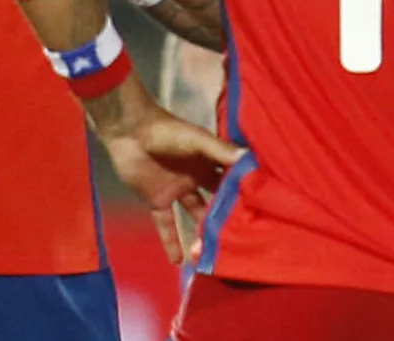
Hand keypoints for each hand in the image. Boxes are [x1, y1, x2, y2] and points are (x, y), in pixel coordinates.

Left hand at [94, 92, 244, 264]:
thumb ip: (220, 151)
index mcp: (211, 162)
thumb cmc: (168, 131)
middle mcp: (198, 178)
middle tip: (244, 236)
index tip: (263, 208)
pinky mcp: (157, 201)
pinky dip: (170, 242)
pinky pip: (166, 225)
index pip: (232, 179)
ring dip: (203, 232)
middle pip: (217, 200)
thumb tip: (247, 161)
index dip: (245, 191)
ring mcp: (178, 191)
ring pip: (195, 215)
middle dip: (228, 215)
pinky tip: (179, 261)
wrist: (131, 132)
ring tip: (215, 253)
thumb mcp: (198, 140)